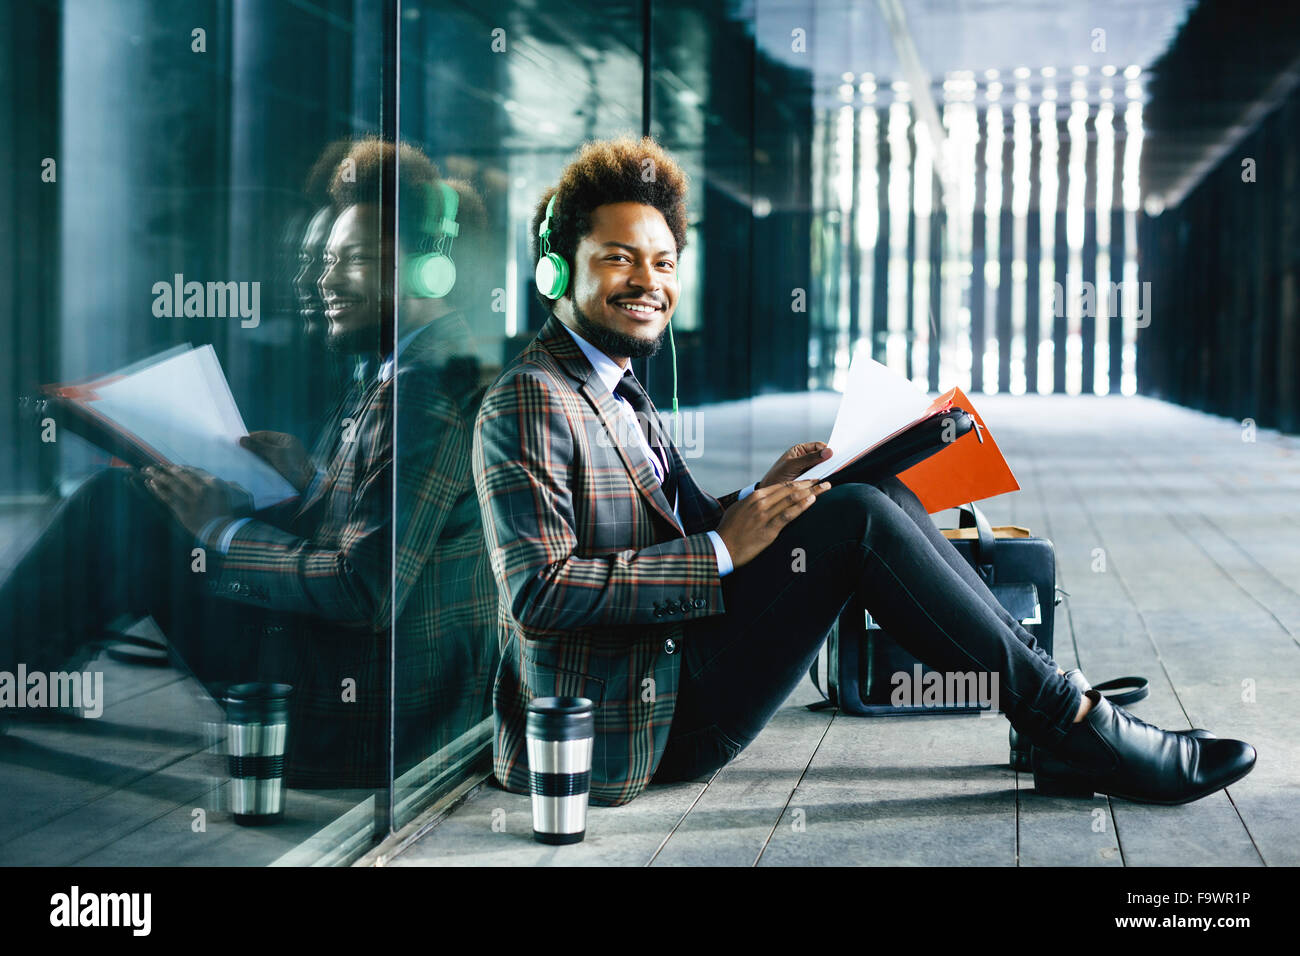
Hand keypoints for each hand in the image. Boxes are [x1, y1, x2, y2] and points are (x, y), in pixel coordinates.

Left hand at [141, 465, 245, 537]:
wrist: (225, 532)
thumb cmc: (233, 515)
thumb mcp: (241, 496)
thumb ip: (232, 486)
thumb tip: (227, 482)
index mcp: (215, 482)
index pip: (194, 471)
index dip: (182, 468)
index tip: (173, 466)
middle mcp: (201, 488)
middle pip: (180, 474)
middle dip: (166, 469)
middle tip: (155, 466)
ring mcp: (191, 499)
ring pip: (171, 483)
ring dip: (158, 475)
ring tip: (148, 471)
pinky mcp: (183, 510)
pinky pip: (167, 497)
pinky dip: (158, 489)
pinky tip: (150, 484)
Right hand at [241, 430, 313, 492]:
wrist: (306, 485)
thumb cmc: (293, 466)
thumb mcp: (275, 454)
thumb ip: (258, 446)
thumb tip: (241, 439)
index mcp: (286, 439)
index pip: (265, 435)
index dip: (251, 437)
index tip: (237, 441)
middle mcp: (284, 447)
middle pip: (263, 445)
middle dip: (251, 448)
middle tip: (235, 451)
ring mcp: (282, 459)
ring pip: (263, 455)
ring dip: (253, 457)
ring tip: (239, 459)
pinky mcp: (279, 469)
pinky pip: (266, 464)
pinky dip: (258, 465)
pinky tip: (248, 467)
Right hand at [715, 479, 832, 568]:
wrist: (722, 548)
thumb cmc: (729, 530)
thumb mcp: (739, 510)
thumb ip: (753, 503)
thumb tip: (764, 499)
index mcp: (754, 497)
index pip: (781, 485)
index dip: (799, 482)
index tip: (811, 480)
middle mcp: (760, 503)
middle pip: (790, 489)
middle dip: (809, 484)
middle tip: (824, 481)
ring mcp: (765, 516)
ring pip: (792, 499)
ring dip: (811, 491)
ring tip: (825, 487)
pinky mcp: (768, 530)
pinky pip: (788, 515)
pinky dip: (801, 506)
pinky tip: (812, 501)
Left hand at [757, 441, 831, 489]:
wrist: (770, 494)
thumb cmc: (776, 476)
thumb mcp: (793, 465)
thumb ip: (810, 458)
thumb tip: (829, 451)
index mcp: (800, 450)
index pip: (819, 446)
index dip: (828, 450)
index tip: (836, 455)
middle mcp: (805, 458)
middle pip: (823, 456)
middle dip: (831, 459)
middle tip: (842, 462)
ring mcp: (808, 469)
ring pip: (823, 467)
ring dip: (829, 470)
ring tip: (837, 471)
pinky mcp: (810, 480)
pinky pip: (821, 477)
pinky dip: (825, 478)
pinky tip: (830, 479)